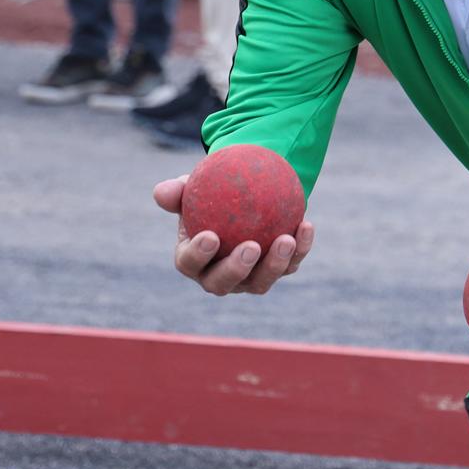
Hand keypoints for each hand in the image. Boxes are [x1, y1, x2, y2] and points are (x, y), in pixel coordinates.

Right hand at [152, 174, 314, 295]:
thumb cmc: (211, 191)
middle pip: (223, 283)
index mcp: (192, 260)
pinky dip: (300, 248)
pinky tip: (307, 225)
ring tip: (286, 239)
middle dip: (237, 269)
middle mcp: (218, 276)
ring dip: (275, 264)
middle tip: (251, 246)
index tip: (211, 236)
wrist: (241, 194)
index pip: (189, 263)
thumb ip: (177, 190)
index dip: (198, 256)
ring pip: (260, 282)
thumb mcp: (193, 185)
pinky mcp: (276, 272)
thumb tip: (161, 192)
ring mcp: (248, 279)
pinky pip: (290, 264)